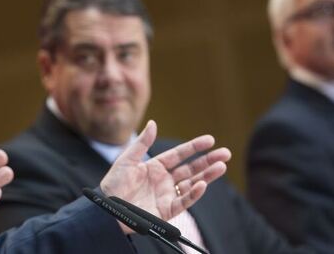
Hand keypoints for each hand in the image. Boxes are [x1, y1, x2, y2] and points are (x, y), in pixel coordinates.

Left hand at [100, 120, 230, 231]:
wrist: (107, 208)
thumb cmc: (113, 184)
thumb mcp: (127, 160)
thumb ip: (142, 143)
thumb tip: (153, 122)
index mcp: (156, 166)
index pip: (180, 155)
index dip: (195, 147)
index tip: (210, 140)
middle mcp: (164, 180)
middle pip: (191, 168)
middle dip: (208, 161)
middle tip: (226, 153)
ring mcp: (167, 194)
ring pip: (192, 183)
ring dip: (207, 175)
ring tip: (221, 166)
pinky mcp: (167, 210)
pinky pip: (184, 200)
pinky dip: (194, 193)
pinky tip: (202, 184)